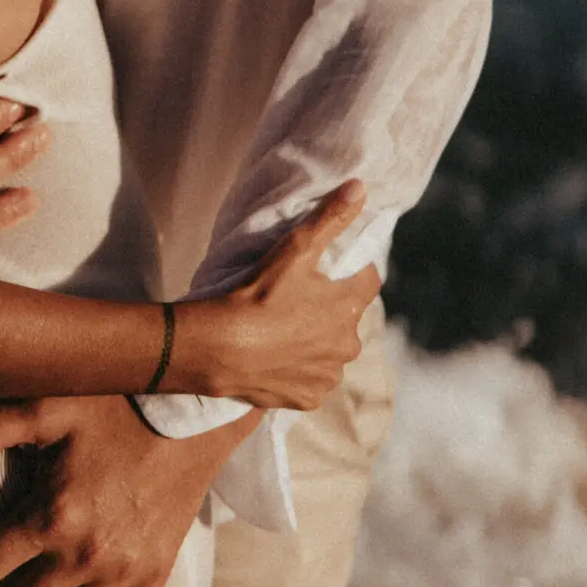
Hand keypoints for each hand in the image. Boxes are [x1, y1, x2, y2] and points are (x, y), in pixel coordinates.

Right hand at [205, 182, 380, 409]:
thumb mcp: (295, 249)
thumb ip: (331, 218)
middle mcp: (348, 345)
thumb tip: (360, 187)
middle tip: (295, 299)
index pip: (366, 281)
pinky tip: (275, 358)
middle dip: (329, 309)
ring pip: (328, 352)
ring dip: (314, 342)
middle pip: (346, 319)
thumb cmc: (258, 295)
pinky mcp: (308, 399)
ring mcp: (328, 374)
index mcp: (349, 307)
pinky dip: (297, 370)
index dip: (349, 271)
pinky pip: (310, 380)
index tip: (328, 269)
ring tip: (281, 330)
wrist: (220, 348)